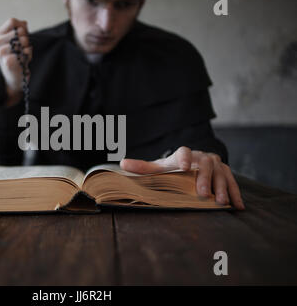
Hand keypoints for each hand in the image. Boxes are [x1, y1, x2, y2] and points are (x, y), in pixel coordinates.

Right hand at [0, 18, 32, 106]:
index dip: (22, 28)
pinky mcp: (7, 62)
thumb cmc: (18, 56)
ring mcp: (0, 53)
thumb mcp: (18, 40)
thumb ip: (21, 29)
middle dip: (27, 39)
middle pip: (19, 31)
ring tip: (24, 55)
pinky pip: (24, 52)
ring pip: (22, 41)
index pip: (12, 21)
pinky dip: (28, 55)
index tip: (23, 37)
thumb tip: (24, 24)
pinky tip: (24, 61)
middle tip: (24, 49)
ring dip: (28, 48)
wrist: (16, 77)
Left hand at [120, 146, 244, 209]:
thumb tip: (122, 163)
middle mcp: (201, 157)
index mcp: (183, 155)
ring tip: (221, 201)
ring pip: (221, 173)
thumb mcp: (159, 169)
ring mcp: (215, 164)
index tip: (183, 165)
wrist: (192, 164)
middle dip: (205, 178)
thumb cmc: (173, 169)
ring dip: (222, 187)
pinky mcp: (225, 172)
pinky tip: (237, 206)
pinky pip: (232, 182)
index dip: (183, 157)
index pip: (183, 152)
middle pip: (205, 164)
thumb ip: (142, 168)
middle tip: (203, 192)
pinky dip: (236, 193)